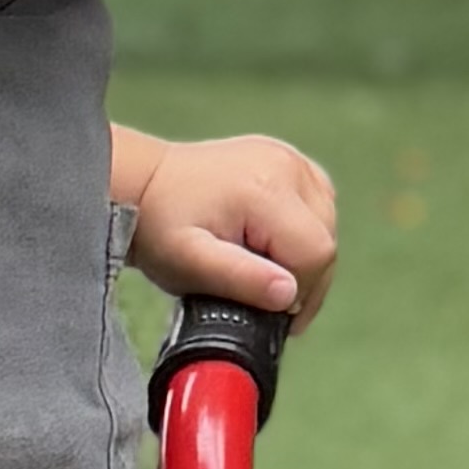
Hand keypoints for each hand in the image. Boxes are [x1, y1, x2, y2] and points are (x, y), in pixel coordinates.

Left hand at [128, 130, 336, 323]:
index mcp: (267, 189)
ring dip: (303, 256)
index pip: (316, 254)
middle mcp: (287, 166)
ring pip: (327, 225)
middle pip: (326, 241)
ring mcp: (290, 158)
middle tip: (263, 297)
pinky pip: (318, 205)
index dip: (298, 292)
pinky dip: (303, 231)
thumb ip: (240, 279)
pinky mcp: (289, 160)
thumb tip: (289, 295)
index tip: (267, 309)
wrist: (141, 183)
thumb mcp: (189, 262)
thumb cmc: (159, 224)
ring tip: (261, 267)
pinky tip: (271, 242)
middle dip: (302, 279)